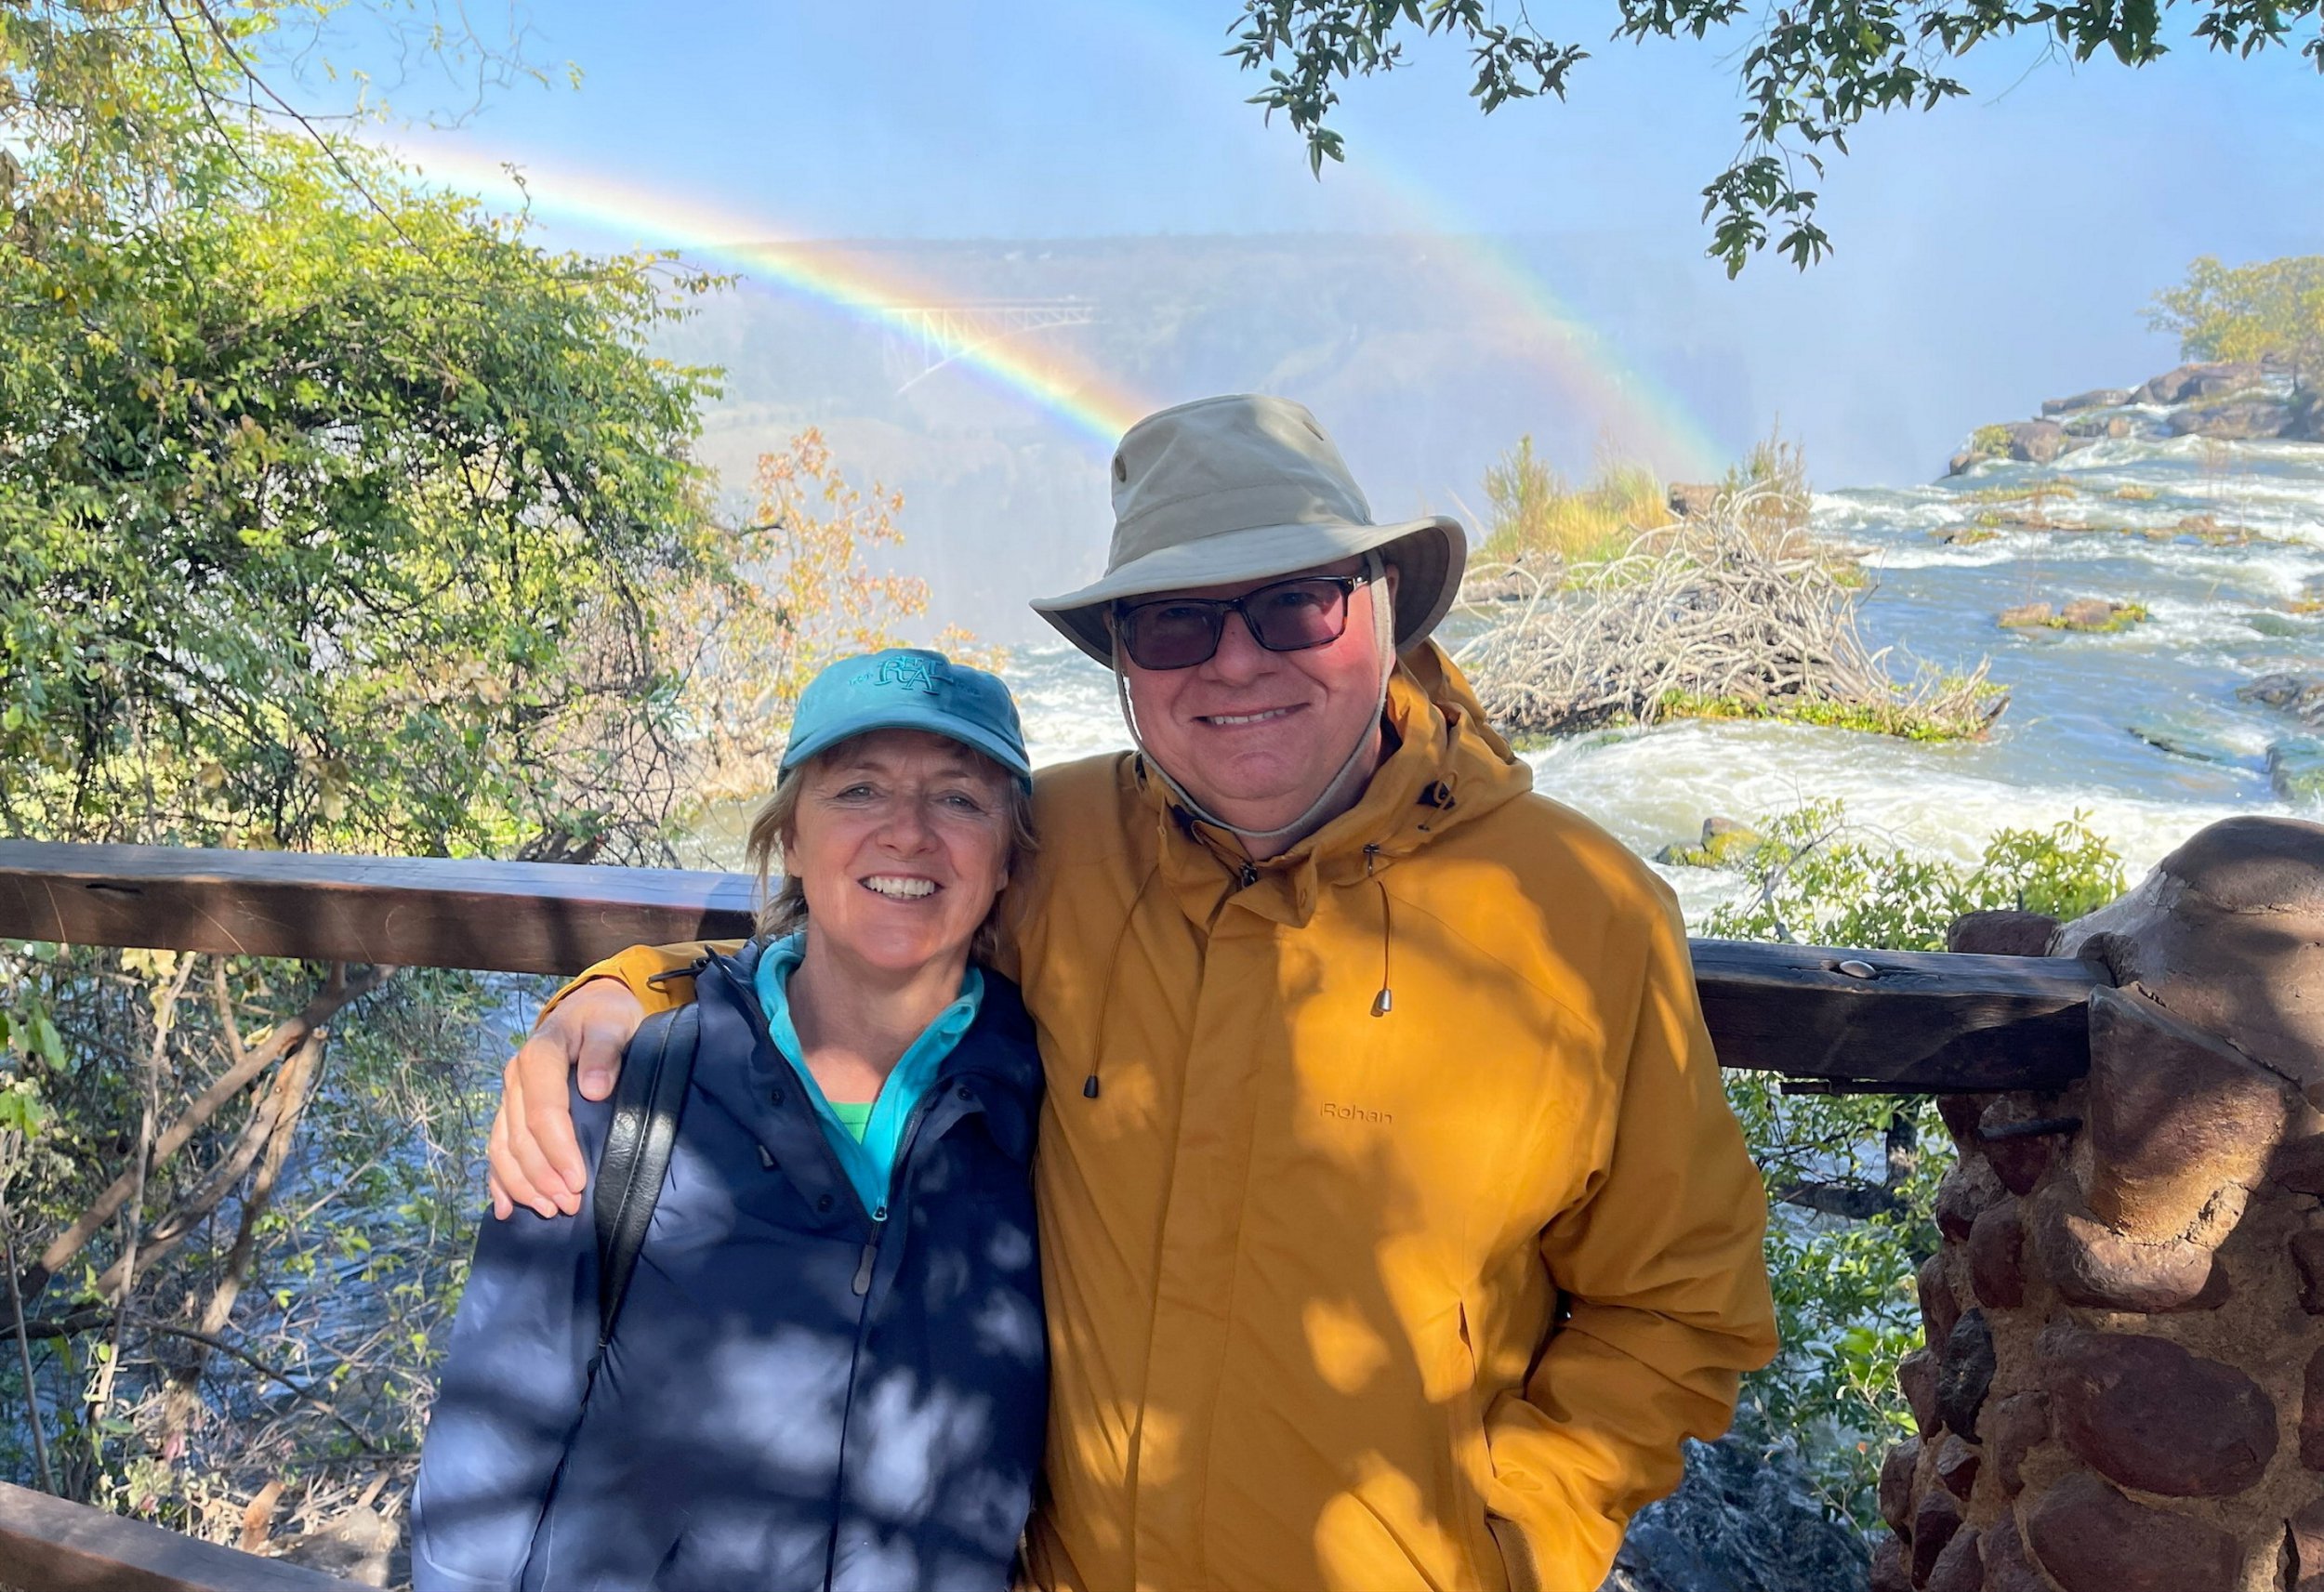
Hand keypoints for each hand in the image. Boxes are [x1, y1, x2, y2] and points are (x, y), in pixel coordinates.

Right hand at [486, 978, 646, 1219]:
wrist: (589, 1010)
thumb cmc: (605, 1018)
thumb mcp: (613, 1023)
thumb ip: (604, 1051)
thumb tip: (594, 1089)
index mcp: (539, 1055)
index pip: (543, 1112)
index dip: (559, 1151)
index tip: (578, 1181)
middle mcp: (516, 1078)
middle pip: (520, 1137)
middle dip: (543, 1177)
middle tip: (570, 1205)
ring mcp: (509, 1096)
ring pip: (503, 1148)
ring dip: (523, 1185)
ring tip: (549, 1211)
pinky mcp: (510, 1111)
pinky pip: (497, 1149)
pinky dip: (500, 1181)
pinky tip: (506, 1208)